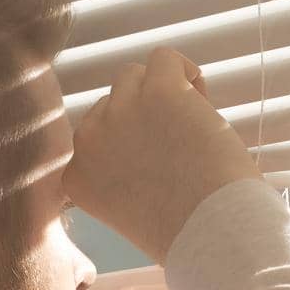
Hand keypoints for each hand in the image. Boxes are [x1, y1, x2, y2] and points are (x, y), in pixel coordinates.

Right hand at [63, 45, 263, 264]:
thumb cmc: (183, 232)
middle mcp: (88, 140)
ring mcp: (119, 111)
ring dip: (161, 92)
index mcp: (77, 176)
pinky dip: (185, 72)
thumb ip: (119, 175)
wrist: (212, 232)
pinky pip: (165, 57)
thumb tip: (143, 135)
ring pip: (133, 76)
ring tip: (192, 124)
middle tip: (178, 148)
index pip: (94, 138)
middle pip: (111, 104)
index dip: (129, 144)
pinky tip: (202, 100)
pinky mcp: (157, 90)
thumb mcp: (128, 210)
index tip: (156, 166)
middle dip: (143, 118)